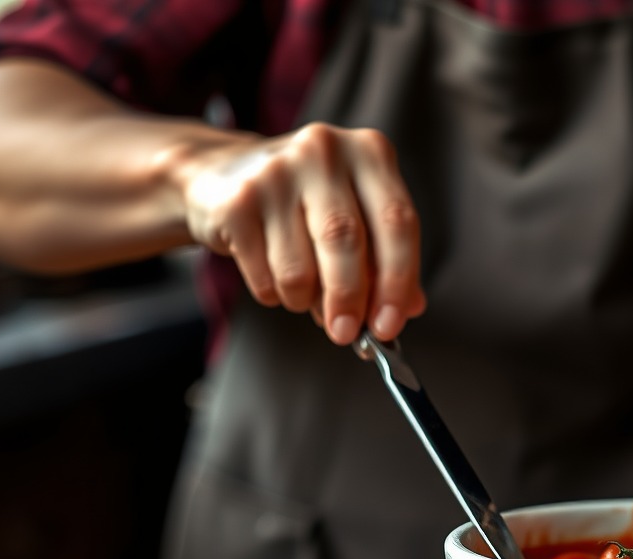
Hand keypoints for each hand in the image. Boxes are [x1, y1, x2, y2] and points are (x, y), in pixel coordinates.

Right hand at [175, 122, 426, 342]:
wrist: (222, 177)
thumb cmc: (305, 206)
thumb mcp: (357, 219)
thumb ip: (386, 262)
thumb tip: (409, 307)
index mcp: (369, 154)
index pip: (398, 222)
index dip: (398, 282)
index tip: (388, 325)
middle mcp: (324, 152)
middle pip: (346, 241)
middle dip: (350, 300)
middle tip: (346, 334)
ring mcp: (276, 171)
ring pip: (300, 270)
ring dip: (305, 301)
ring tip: (301, 289)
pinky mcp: (237, 201)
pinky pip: (266, 278)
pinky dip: (274, 294)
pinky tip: (270, 273)